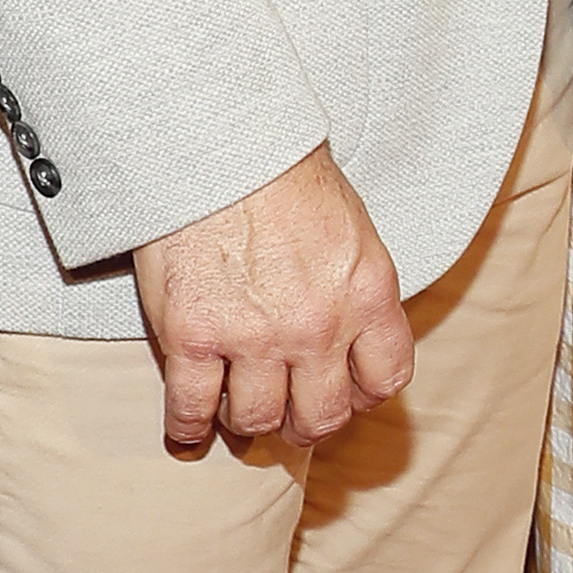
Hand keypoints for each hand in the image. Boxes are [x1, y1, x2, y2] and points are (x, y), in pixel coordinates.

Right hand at [131, 147, 413, 454]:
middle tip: (288, 416)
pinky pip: (192, 409)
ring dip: (248, 422)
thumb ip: (354, 286)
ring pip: (259, 419)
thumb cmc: (282, 171)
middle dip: (305, 424)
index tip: (343, 395)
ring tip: (235, 412)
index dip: (361, 397)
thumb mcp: (351, 227)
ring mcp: (254, 338)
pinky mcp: (193, 337)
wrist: (218, 140)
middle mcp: (318, 328)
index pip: (384, 380)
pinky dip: (188, 429)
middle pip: (321, 416)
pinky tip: (187, 431)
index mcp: (367, 295)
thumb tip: (350, 329)